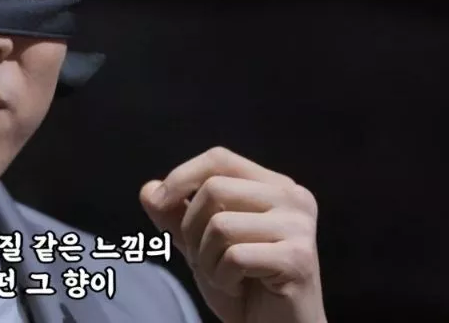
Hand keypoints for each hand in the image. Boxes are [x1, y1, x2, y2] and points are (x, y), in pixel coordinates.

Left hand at [140, 147, 325, 322]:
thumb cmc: (242, 285)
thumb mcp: (200, 244)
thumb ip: (175, 215)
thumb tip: (148, 190)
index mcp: (275, 185)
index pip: (219, 159)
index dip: (181, 176)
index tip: (158, 204)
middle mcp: (293, 198)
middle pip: (214, 189)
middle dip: (192, 228)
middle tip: (205, 258)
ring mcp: (299, 227)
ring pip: (220, 225)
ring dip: (207, 259)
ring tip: (224, 275)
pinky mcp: (298, 258)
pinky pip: (235, 256)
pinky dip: (223, 278)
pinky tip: (239, 289)